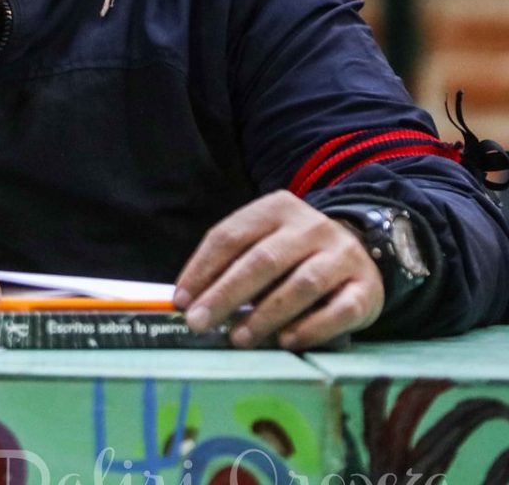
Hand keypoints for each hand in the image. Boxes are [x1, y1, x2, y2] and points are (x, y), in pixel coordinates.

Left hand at [173, 191, 382, 349]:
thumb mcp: (261, 244)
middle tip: (199, 323)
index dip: (202, 269)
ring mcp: (344, 255)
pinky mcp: (367, 287)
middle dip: (226, 294)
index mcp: (276, 208)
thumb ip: (230, 264)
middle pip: (262, 260)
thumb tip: (190, 302)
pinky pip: (339, 310)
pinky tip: (286, 341)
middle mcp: (311, 227)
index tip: (181, 301)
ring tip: (238, 339)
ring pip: (301, 284)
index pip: (230, 236)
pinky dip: (310, 327)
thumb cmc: (293, 255)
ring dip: (265, 315)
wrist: (360, 253)